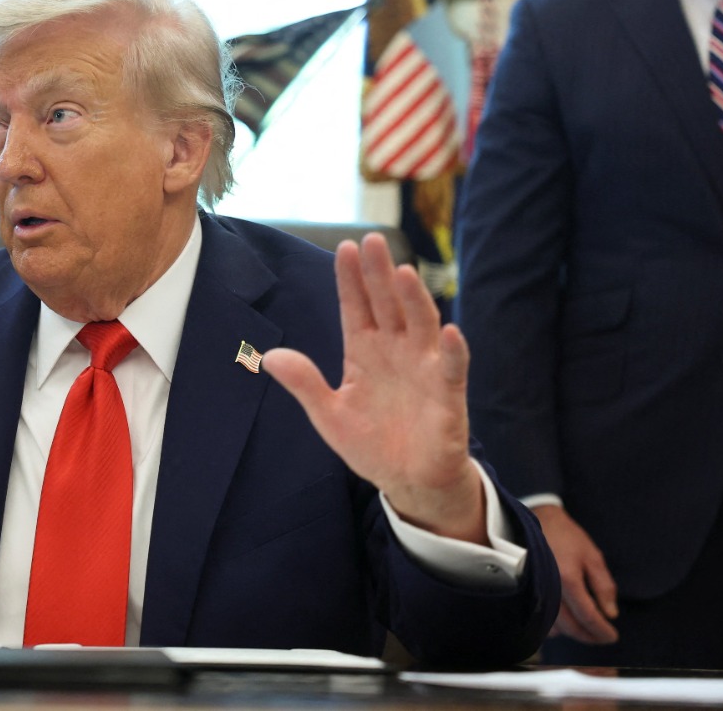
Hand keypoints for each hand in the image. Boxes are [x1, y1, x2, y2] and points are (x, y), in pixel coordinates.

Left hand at [263, 234, 485, 542]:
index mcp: (364, 352)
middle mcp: (396, 351)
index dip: (351, 280)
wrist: (408, 482)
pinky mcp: (448, 395)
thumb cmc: (370, 443)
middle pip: (387, 305)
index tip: (345, 248)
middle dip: (379, 274)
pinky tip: (450, 331)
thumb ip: (304, 384)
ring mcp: (424, 369)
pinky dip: (453, 350)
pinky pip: (453, 368)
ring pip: (420, 325)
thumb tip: (269, 356)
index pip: (356, 307)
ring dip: (413, 299)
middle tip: (372, 240)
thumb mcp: (329, 415)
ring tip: (402, 272)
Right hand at [532, 504, 618, 642]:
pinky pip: (541, 620)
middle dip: (590, 636)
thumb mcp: (593, 556)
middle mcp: (550, 590)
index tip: (613, 637)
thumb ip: (604, 586)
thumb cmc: (567, 537)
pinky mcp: (528, 593)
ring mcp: (536, 593)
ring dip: (573, 633)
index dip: (602, 630)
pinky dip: (556, 627)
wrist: (538, 521)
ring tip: (587, 630)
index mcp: (568, 580)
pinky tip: (566, 624)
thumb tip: (611, 614)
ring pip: (555, 627)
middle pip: (571, 627)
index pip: (588, 616)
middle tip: (602, 637)